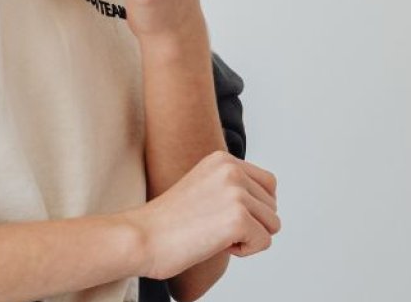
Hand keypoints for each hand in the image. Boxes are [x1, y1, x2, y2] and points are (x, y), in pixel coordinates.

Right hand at [122, 151, 279, 278]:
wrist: (138, 239)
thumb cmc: (166, 224)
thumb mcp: (203, 189)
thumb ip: (233, 188)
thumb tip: (269, 205)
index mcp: (223, 159)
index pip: (268, 185)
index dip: (253, 209)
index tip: (221, 217)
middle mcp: (232, 170)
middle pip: (272, 206)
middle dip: (251, 224)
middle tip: (213, 229)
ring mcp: (236, 192)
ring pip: (272, 225)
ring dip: (248, 238)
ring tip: (213, 235)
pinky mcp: (238, 218)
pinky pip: (264, 242)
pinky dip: (245, 251)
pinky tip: (215, 245)